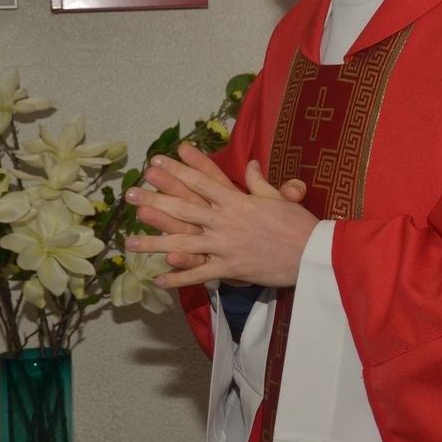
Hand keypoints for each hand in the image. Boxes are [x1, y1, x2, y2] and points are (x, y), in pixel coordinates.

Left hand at [125, 145, 318, 287]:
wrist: (312, 253)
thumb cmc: (299, 224)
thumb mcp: (278, 199)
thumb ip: (258, 183)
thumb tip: (250, 164)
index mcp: (238, 201)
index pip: (201, 182)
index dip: (177, 171)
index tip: (157, 161)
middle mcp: (227, 221)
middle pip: (184, 208)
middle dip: (154, 200)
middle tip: (129, 195)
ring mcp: (226, 245)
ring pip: (183, 243)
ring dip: (154, 244)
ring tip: (128, 243)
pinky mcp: (231, 268)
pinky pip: (200, 274)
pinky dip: (179, 278)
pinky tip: (158, 280)